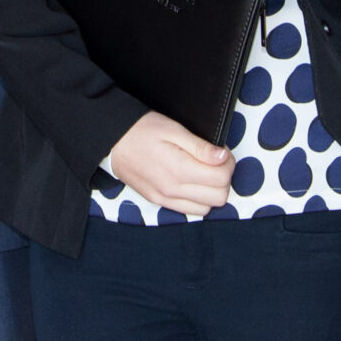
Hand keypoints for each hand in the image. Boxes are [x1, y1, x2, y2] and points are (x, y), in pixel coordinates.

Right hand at [108, 111, 232, 216]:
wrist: (111, 141)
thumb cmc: (141, 130)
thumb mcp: (173, 129)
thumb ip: (200, 146)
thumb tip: (223, 157)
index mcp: (178, 170)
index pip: (222, 178)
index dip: (228, 163)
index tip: (221, 151)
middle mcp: (172, 190)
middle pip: (219, 197)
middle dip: (223, 178)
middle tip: (215, 160)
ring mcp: (165, 199)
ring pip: (207, 208)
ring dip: (212, 191)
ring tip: (203, 171)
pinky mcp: (159, 202)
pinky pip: (190, 210)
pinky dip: (198, 199)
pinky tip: (192, 182)